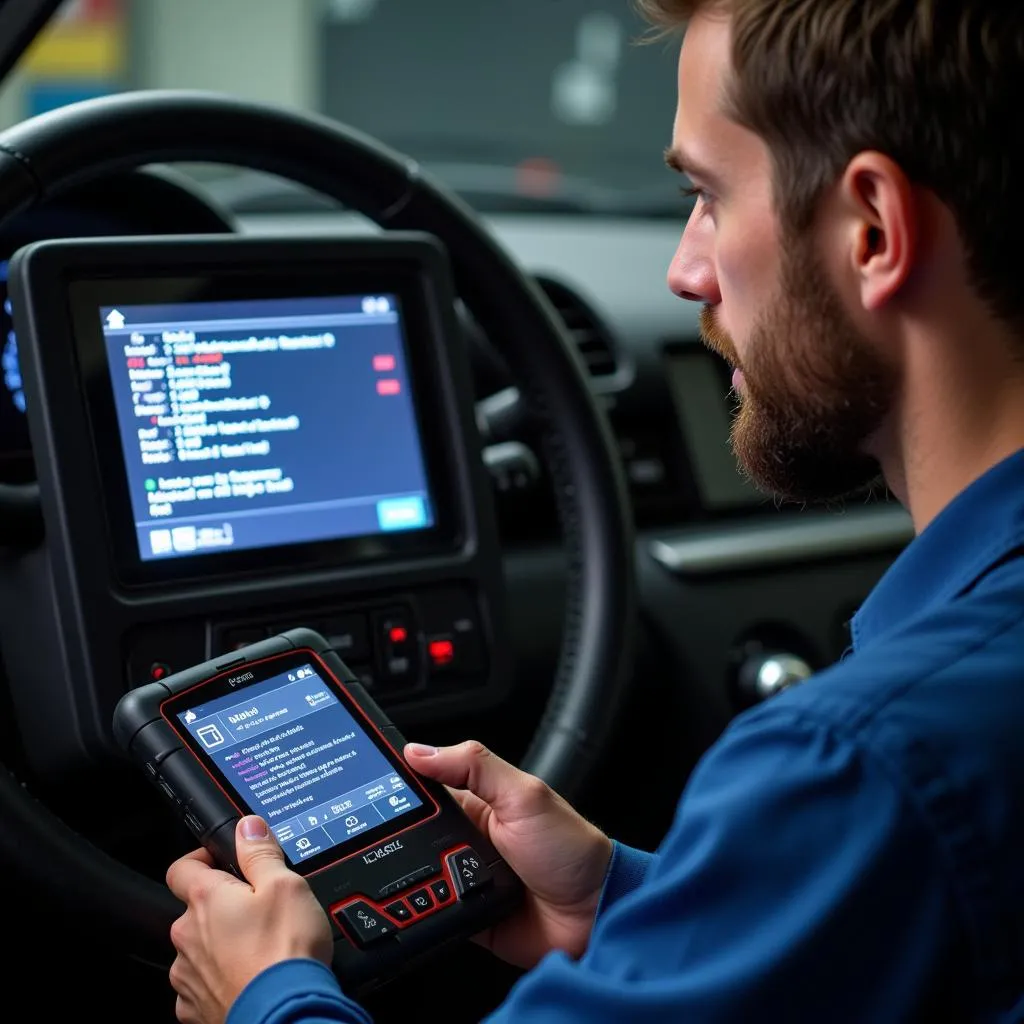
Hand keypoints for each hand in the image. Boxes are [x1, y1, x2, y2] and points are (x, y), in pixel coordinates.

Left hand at [165, 816, 332, 1023]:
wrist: (284, 1016)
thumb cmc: (284, 952)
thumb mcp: (287, 884)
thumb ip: (261, 852)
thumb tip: (248, 826)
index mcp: (206, 899)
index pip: (182, 867)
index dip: (201, 858)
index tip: (221, 860)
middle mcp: (187, 936)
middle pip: (195, 910)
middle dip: (221, 907)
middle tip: (258, 909)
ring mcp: (188, 975)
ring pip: (198, 949)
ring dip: (220, 945)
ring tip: (258, 948)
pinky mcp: (196, 1009)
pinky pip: (202, 985)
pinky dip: (220, 980)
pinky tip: (248, 977)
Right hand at [405, 740, 612, 968]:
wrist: (594, 915)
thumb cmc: (571, 849)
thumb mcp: (524, 795)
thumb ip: (474, 766)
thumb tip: (420, 750)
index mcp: (477, 801)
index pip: (425, 787)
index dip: (400, 787)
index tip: (369, 787)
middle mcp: (466, 838)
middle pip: (412, 834)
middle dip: (402, 840)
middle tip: (413, 843)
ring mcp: (463, 877)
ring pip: (414, 876)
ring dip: (414, 879)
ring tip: (432, 876)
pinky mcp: (464, 914)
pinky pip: (428, 914)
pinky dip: (422, 912)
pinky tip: (424, 908)